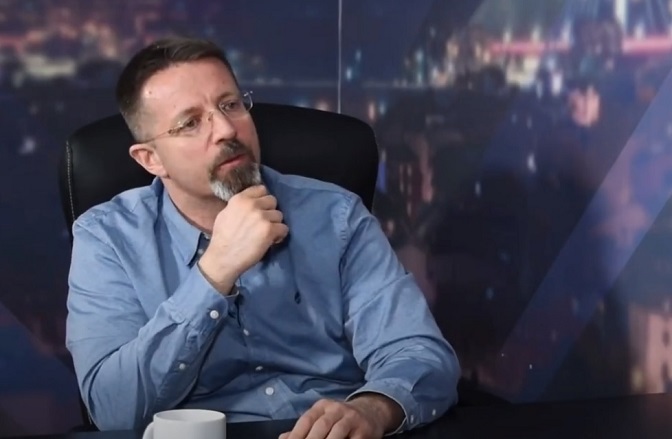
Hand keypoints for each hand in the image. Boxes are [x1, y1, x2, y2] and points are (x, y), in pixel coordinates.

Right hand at [198, 185, 287, 292]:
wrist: (223, 258)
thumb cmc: (222, 238)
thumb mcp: (225, 214)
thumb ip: (240, 206)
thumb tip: (252, 202)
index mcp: (239, 199)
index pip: (261, 189)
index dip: (263, 199)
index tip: (261, 208)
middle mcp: (251, 204)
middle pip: (273, 201)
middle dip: (270, 211)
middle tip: (264, 223)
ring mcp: (261, 217)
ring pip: (279, 215)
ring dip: (275, 224)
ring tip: (267, 233)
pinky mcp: (269, 230)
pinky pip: (284, 228)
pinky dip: (280, 235)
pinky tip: (271, 240)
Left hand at [279, 395, 402, 438]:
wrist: (372, 411)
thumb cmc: (340, 419)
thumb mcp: (322, 418)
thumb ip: (303, 429)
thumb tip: (284, 438)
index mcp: (322, 406)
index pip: (306, 420)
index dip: (297, 435)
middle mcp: (336, 409)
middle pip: (321, 426)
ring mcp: (352, 418)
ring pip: (337, 433)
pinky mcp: (364, 430)